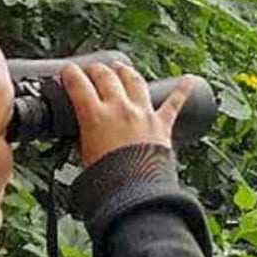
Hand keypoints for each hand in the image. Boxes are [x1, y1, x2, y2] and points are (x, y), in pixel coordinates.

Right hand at [60, 60, 194, 166]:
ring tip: (121, 66)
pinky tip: (188, 80)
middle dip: (97, 69)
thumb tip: (85, 134)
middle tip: (93, 68)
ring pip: (135, 81)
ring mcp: (142, 114)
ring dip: (126, 71)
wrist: (136, 190)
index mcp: (95, 116)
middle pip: (107, 76)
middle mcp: (120, 109)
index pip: (78, 85)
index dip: (71, 73)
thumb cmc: (109, 179)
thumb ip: (84, 139)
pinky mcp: (162, 124)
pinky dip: (181, 90)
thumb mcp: (84, 156)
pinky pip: (174, 103)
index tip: (69, 70)